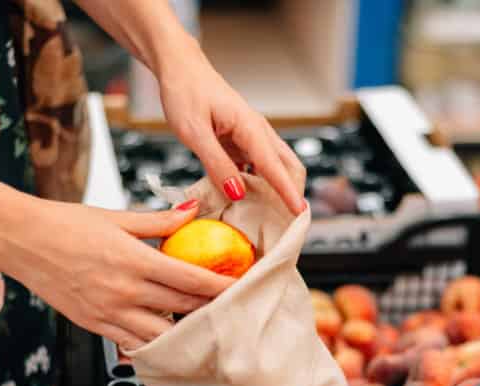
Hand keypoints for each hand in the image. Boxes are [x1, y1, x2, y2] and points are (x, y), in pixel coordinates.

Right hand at [0, 198, 232, 350]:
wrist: (19, 241)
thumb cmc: (65, 222)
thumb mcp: (115, 217)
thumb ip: (158, 221)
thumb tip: (192, 211)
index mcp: (135, 260)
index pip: (191, 279)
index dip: (222, 287)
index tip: (243, 289)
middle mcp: (125, 291)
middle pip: (183, 309)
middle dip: (213, 312)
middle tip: (236, 312)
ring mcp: (109, 313)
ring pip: (161, 336)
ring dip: (186, 335)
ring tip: (207, 331)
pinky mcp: (95, 326)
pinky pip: (133, 344)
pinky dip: (155, 345)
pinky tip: (169, 343)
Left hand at [157, 40, 306, 215]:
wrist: (180, 70)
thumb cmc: (185, 92)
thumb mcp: (194, 132)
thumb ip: (217, 164)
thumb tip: (238, 193)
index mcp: (250, 127)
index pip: (275, 166)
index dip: (287, 192)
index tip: (299, 213)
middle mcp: (258, 132)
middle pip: (289, 166)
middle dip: (292, 193)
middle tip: (287, 222)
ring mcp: (252, 137)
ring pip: (276, 167)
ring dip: (276, 191)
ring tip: (269, 217)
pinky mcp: (242, 142)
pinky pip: (258, 167)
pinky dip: (259, 185)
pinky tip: (247, 200)